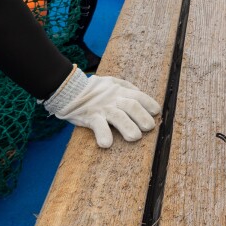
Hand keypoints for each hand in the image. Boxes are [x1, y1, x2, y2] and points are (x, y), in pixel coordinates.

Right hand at [41, 67, 160, 147]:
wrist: (70, 89)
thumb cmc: (95, 89)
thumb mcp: (112, 82)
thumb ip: (127, 87)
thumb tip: (141, 94)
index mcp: (121, 90)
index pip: (138, 96)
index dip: (148, 103)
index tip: (156, 112)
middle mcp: (114, 99)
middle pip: (131, 106)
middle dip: (141, 116)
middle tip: (149, 127)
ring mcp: (102, 108)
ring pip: (117, 116)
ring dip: (127, 126)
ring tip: (135, 137)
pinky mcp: (90, 116)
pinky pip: (97, 125)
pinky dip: (102, 134)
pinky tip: (106, 144)